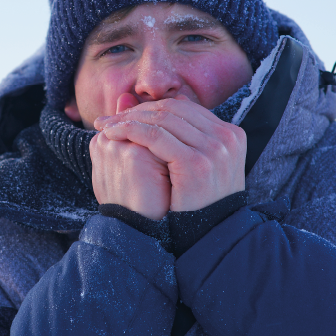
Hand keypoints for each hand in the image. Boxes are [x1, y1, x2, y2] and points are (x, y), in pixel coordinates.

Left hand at [94, 95, 246, 211]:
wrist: (207, 238)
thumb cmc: (197, 204)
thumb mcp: (198, 164)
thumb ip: (186, 135)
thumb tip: (171, 98)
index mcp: (230, 134)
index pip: (184, 108)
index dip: (151, 109)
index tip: (126, 115)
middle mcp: (226, 136)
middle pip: (173, 110)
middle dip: (137, 111)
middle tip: (109, 119)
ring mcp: (214, 149)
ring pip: (162, 120)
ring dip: (128, 119)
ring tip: (105, 126)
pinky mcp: (196, 162)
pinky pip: (155, 136)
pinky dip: (129, 130)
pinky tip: (111, 134)